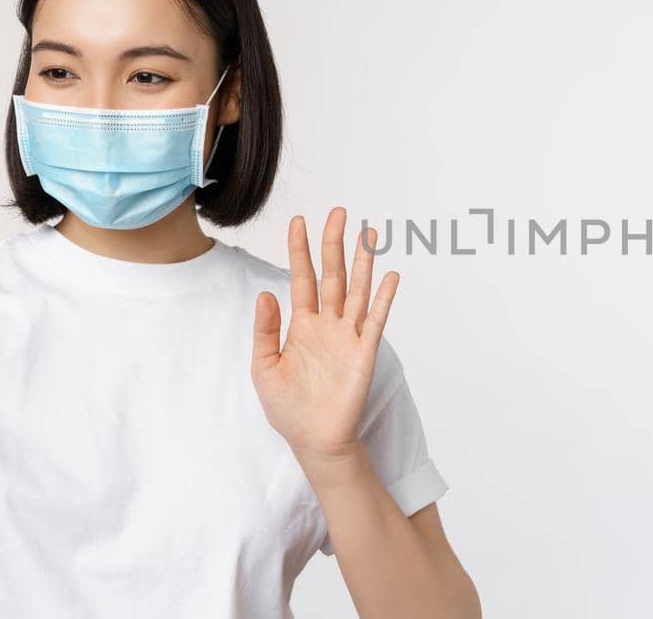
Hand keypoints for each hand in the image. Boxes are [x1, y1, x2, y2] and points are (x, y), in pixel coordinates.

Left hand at [250, 207, 399, 464]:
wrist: (313, 440)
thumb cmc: (288, 408)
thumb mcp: (263, 367)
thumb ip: (265, 330)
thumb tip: (266, 293)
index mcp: (302, 326)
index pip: (302, 278)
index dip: (299, 250)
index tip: (297, 221)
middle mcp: (327, 325)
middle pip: (332, 275)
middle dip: (333, 244)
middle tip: (337, 212)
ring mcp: (348, 337)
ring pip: (356, 291)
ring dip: (362, 263)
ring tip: (366, 234)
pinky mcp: (364, 353)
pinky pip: (375, 320)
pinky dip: (382, 298)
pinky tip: (389, 275)